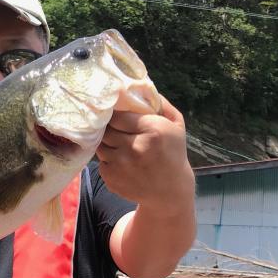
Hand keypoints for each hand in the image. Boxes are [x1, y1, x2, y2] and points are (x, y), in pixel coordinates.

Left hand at [97, 95, 193, 209]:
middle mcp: (135, 147)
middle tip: (115, 128)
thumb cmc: (173, 153)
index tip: (116, 114)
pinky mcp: (111, 178)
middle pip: (107, 129)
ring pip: (101, 144)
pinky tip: (121, 161)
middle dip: (109, 127)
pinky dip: (107, 159)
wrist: (170, 192)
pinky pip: (100, 161)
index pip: (118, 114)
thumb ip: (161, 103)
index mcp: (152, 130)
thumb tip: (141, 85)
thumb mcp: (176, 125)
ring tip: (119, 144)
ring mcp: (121, 164)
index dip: (115, 114)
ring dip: (107, 143)